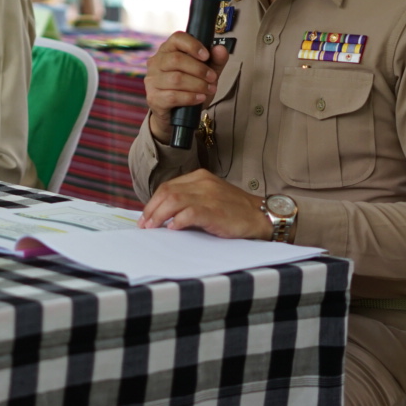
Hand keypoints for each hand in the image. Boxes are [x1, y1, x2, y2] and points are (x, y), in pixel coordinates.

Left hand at [138, 169, 270, 237]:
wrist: (259, 216)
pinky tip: (173, 228)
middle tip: (145, 225)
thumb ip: (190, 200)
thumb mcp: (211, 196)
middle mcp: (202, 182)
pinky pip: (189, 212)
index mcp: (199, 177)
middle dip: (151, 209)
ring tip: (153, 228)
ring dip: (159, 215)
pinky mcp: (214, 210)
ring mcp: (208, 195)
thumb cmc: (234, 210)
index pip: (168, 186)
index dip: (153, 201)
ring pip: (173, 200)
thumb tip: (165, 215)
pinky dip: (177, 221)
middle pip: (167, 192)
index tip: (146, 216)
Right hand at [144, 30, 229, 139]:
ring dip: (197, 84)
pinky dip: (190, 97)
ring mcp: (152, 81)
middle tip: (213, 78)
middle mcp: (156, 63)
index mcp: (168, 50)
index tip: (206, 56)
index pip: (176, 38)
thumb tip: (221, 49)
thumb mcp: (206, 73)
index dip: (192, 45)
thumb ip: (215, 61)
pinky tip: (200, 98)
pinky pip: (173, 96)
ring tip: (210, 89)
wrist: (177, 115)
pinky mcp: (153, 98)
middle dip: (199, 69)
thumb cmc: (190, 88)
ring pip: (176, 79)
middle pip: (176, 59)